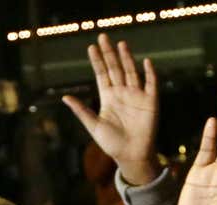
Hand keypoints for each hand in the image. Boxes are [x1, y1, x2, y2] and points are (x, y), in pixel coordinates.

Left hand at [62, 34, 159, 185]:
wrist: (132, 156)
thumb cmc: (112, 143)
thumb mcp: (93, 126)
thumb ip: (81, 111)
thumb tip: (65, 98)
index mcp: (108, 97)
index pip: (102, 74)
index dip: (97, 61)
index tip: (91, 47)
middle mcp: (122, 93)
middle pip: (115, 68)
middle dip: (109, 53)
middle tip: (103, 37)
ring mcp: (137, 96)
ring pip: (131, 72)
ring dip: (127, 58)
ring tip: (121, 44)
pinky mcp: (150, 102)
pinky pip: (151, 84)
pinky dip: (150, 73)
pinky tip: (146, 62)